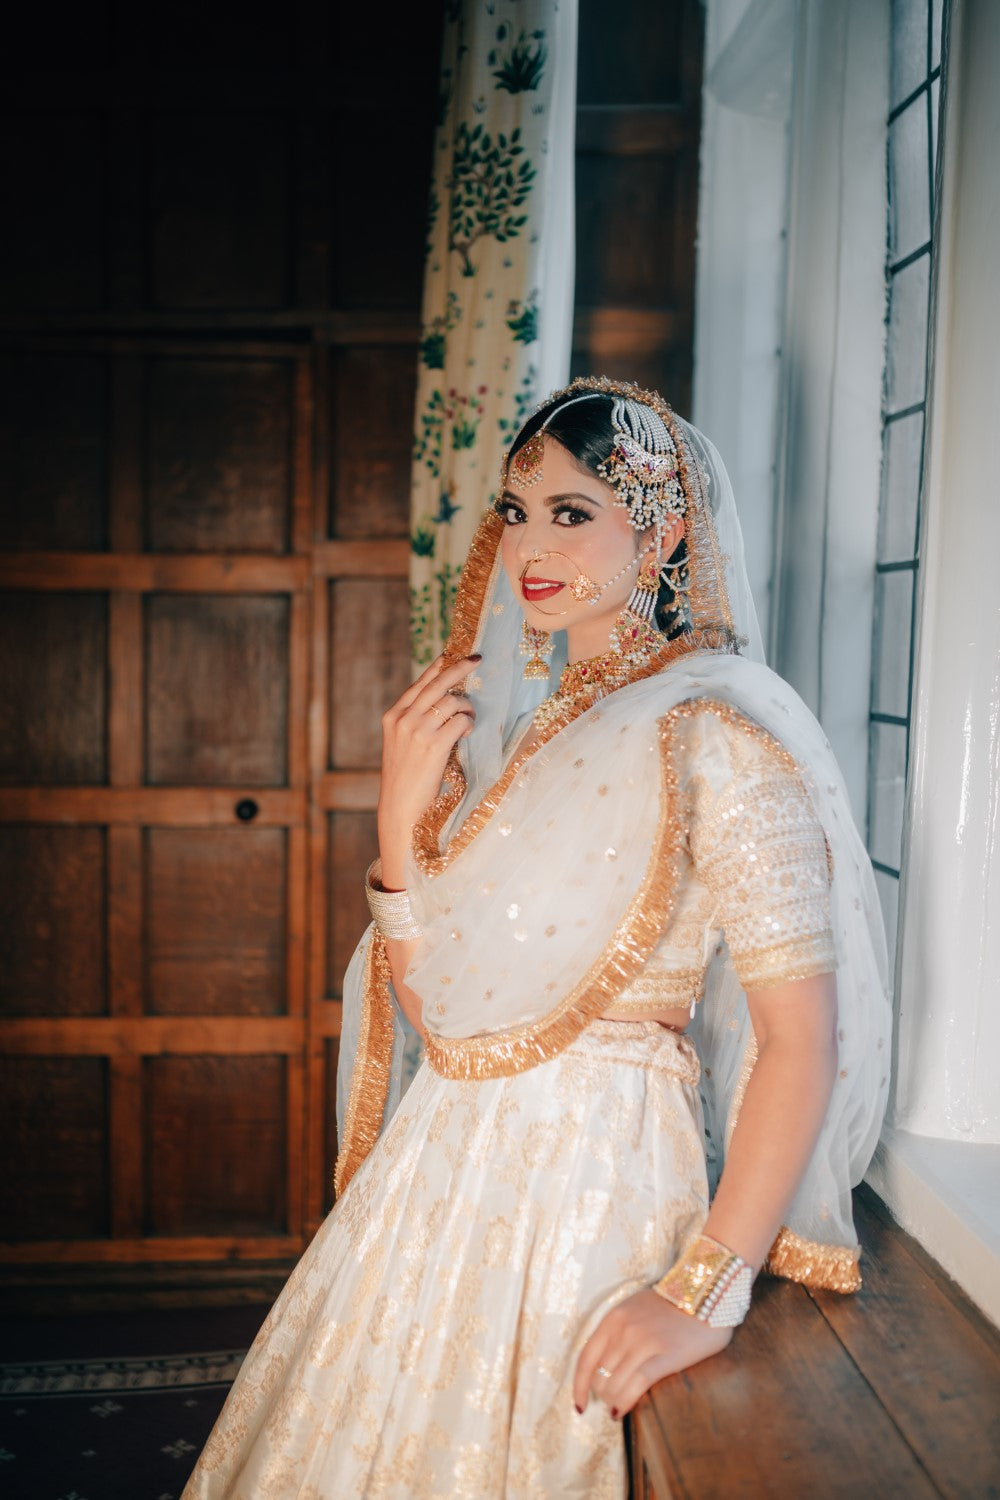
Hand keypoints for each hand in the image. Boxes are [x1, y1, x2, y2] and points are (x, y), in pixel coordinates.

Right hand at [377, 652, 477, 886]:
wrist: (400, 808)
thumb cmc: (406, 778)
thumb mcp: (401, 744)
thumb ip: (415, 721)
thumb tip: (444, 700)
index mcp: (393, 716)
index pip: (420, 682)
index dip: (440, 666)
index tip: (454, 654)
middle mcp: (403, 718)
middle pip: (437, 683)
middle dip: (460, 667)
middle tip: (477, 659)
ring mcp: (417, 731)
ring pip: (452, 701)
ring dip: (467, 706)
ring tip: (470, 717)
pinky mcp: (433, 745)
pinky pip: (460, 721)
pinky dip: (468, 723)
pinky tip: (468, 731)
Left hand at [573, 1289, 732, 1418]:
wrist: (707, 1297)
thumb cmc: (670, 1308)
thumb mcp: (634, 1310)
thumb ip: (616, 1332)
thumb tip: (602, 1365)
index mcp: (614, 1318)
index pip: (586, 1358)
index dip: (578, 1385)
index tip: (579, 1404)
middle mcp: (624, 1329)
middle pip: (599, 1376)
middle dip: (602, 1394)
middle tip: (613, 1400)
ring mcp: (644, 1342)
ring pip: (615, 1384)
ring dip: (613, 1400)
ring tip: (620, 1406)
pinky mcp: (665, 1355)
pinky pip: (636, 1384)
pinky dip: (625, 1401)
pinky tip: (621, 1411)